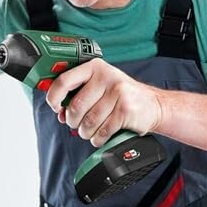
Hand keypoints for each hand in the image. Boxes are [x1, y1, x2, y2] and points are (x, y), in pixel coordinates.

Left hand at [46, 58, 162, 146]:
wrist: (153, 105)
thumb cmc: (121, 96)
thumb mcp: (100, 87)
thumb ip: (78, 94)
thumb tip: (59, 110)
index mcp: (94, 67)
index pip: (64, 80)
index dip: (54, 97)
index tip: (55, 106)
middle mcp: (106, 77)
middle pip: (75, 107)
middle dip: (72, 121)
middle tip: (76, 123)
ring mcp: (117, 92)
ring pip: (88, 122)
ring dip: (85, 132)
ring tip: (90, 131)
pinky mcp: (125, 110)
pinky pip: (102, 131)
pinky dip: (98, 138)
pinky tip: (101, 135)